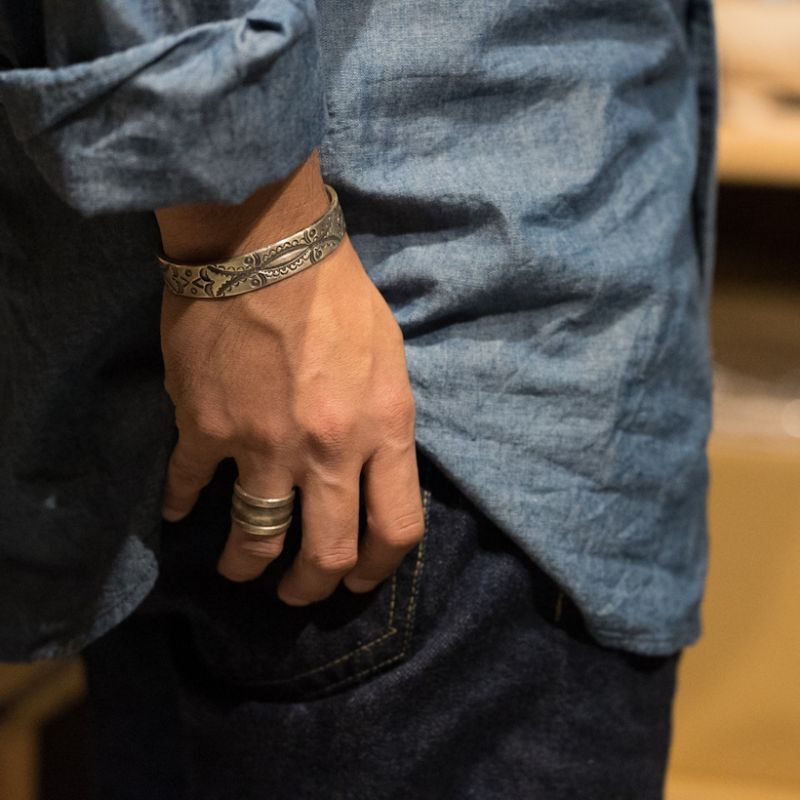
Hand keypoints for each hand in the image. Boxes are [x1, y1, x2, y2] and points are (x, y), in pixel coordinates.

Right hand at [158, 228, 424, 603]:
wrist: (267, 245)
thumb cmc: (339, 296)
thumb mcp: (390, 361)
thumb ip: (385, 424)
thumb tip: (369, 472)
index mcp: (384, 430)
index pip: (396, 529)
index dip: (379, 568)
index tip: (359, 580)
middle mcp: (329, 451)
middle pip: (327, 555)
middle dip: (311, 588)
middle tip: (297, 591)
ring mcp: (264, 445)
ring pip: (255, 540)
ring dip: (246, 566)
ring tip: (240, 569)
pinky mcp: (206, 429)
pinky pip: (188, 488)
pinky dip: (180, 506)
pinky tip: (177, 511)